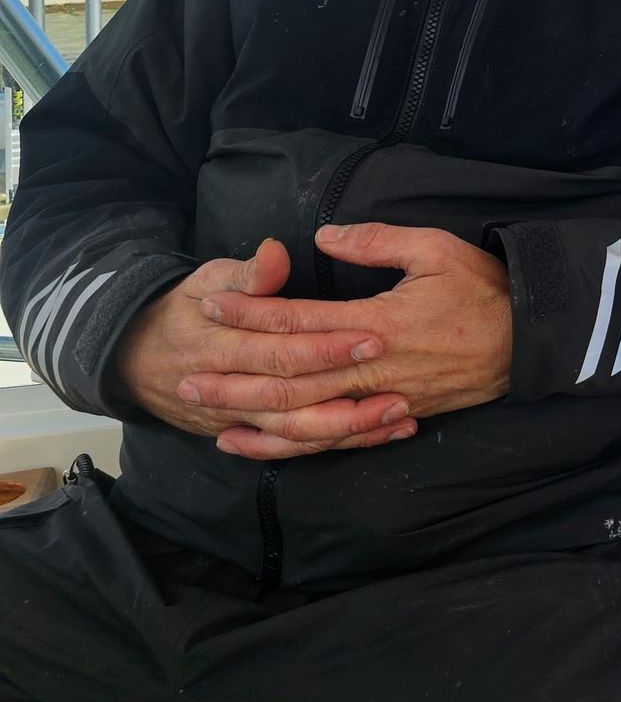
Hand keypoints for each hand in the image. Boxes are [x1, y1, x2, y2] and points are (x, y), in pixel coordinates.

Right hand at [115, 240, 413, 453]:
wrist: (136, 359)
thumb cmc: (185, 309)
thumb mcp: (207, 279)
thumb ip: (246, 273)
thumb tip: (275, 253)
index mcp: (221, 345)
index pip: (279, 350)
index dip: (324, 346)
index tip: (372, 335)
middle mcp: (230, 389)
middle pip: (293, 397)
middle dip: (348, 393)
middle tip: (403, 386)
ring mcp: (239, 419)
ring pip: (297, 434)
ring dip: (350, 428)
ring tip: (400, 415)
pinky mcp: (250, 434)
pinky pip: (295, 448)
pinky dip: (338, 444)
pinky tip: (381, 435)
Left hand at [184, 222, 512, 459]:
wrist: (529, 341)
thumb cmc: (483, 288)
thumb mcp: (435, 248)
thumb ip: (377, 242)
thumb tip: (324, 236)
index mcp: (377, 322)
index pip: (300, 321)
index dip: (252, 313)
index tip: (211, 304)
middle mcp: (372, 368)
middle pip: (291, 379)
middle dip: (236, 377)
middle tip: (187, 376)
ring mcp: (382, 400)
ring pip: (308, 418)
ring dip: (256, 419)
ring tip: (210, 418)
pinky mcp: (392, 417)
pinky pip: (336, 439)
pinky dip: (294, 446)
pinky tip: (263, 446)